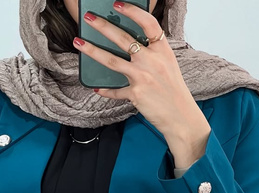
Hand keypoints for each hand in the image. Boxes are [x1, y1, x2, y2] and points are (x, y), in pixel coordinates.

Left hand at [73, 1, 210, 164]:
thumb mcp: (168, 65)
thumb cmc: (173, 90)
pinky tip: (95, 88)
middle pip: (123, 39)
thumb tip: (130, 46)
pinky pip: (115, 90)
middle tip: (88, 17)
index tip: (117, 4)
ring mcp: (142, 77)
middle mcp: (151, 60)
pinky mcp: (135, 94)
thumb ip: (151, 53)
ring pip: (111, 60)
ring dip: (92, 50)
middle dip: (103, 26)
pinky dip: (105, 90)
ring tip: (78, 42)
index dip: (132, 11)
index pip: (147, 23)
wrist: (180, 116)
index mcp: (162, 50)